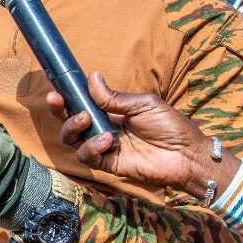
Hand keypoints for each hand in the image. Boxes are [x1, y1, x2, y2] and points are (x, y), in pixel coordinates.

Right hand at [48, 72, 231, 197]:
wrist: (187, 154)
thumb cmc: (171, 125)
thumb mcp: (144, 104)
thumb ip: (115, 97)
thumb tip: (92, 77)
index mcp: (111, 113)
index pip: (82, 104)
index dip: (66, 98)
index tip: (55, 88)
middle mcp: (103, 129)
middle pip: (70, 123)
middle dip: (60, 112)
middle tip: (57, 100)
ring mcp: (105, 148)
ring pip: (73, 140)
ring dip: (73, 128)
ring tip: (87, 120)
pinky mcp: (109, 165)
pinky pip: (88, 158)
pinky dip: (91, 147)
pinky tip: (107, 140)